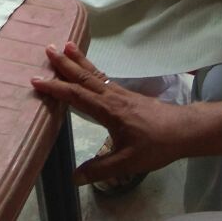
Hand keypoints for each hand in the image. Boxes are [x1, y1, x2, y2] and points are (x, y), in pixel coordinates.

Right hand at [30, 42, 189, 184]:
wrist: (183, 130)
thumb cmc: (156, 145)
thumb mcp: (127, 162)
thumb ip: (100, 168)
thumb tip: (74, 176)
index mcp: (108, 110)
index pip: (76, 95)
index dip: (56, 88)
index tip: (37, 79)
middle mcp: (111, 96)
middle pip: (84, 76)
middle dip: (65, 63)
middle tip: (47, 48)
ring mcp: (120, 92)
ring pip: (94, 72)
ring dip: (78, 59)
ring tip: (65, 45)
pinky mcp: (127, 94)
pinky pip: (103, 76)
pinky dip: (91, 68)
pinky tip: (89, 67)